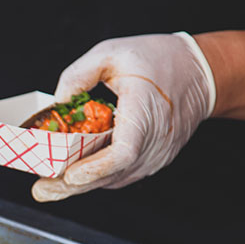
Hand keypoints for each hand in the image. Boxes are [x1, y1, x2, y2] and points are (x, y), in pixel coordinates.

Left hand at [32, 32, 214, 201]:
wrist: (202, 74)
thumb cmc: (160, 59)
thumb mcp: (113, 52)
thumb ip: (79, 74)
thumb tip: (56, 102)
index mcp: (146, 113)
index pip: (123, 152)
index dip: (95, 168)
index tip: (70, 175)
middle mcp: (154, 141)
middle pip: (111, 174)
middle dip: (72, 186)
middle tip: (42, 190)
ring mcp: (156, 156)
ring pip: (114, 179)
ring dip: (81, 185)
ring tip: (49, 186)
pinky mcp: (153, 161)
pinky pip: (120, 174)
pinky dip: (97, 176)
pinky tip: (74, 174)